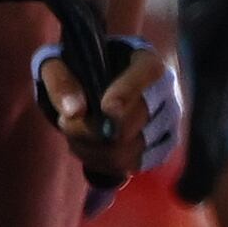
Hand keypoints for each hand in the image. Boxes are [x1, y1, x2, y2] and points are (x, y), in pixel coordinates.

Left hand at [31, 37, 177, 183]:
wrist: (102, 81)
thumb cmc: (80, 68)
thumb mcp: (58, 63)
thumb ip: (60, 81)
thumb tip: (73, 111)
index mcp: (145, 62)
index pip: (146, 74)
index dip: (128, 92)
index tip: (106, 107)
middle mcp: (167, 91)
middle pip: (135, 121)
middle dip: (93, 129)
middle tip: (64, 122)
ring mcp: (169, 121)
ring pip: (131, 149)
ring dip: (92, 148)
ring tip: (75, 135)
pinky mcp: (164, 146)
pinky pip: (132, 165)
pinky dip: (104, 163)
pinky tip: (90, 148)